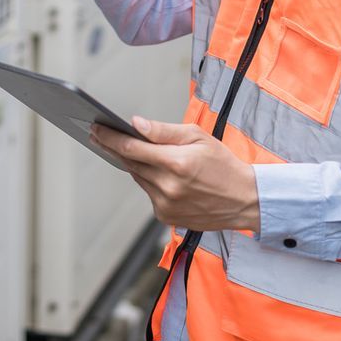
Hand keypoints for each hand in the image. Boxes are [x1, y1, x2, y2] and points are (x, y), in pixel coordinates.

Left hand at [90, 116, 260, 234]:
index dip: (110, 137)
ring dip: (135, 164)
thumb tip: (135, 124)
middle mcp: (168, 187)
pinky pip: (149, 192)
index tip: (95, 128)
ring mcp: (166, 205)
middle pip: (131, 163)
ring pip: (138, 178)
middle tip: (101, 134)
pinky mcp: (166, 216)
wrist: (244, 199)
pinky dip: (150, 181)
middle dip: (116, 148)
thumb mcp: (198, 136)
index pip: (132, 148)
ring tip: (135, 150)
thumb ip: (164, 131)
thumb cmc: (223, 164)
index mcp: (176, 163)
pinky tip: (160, 173)